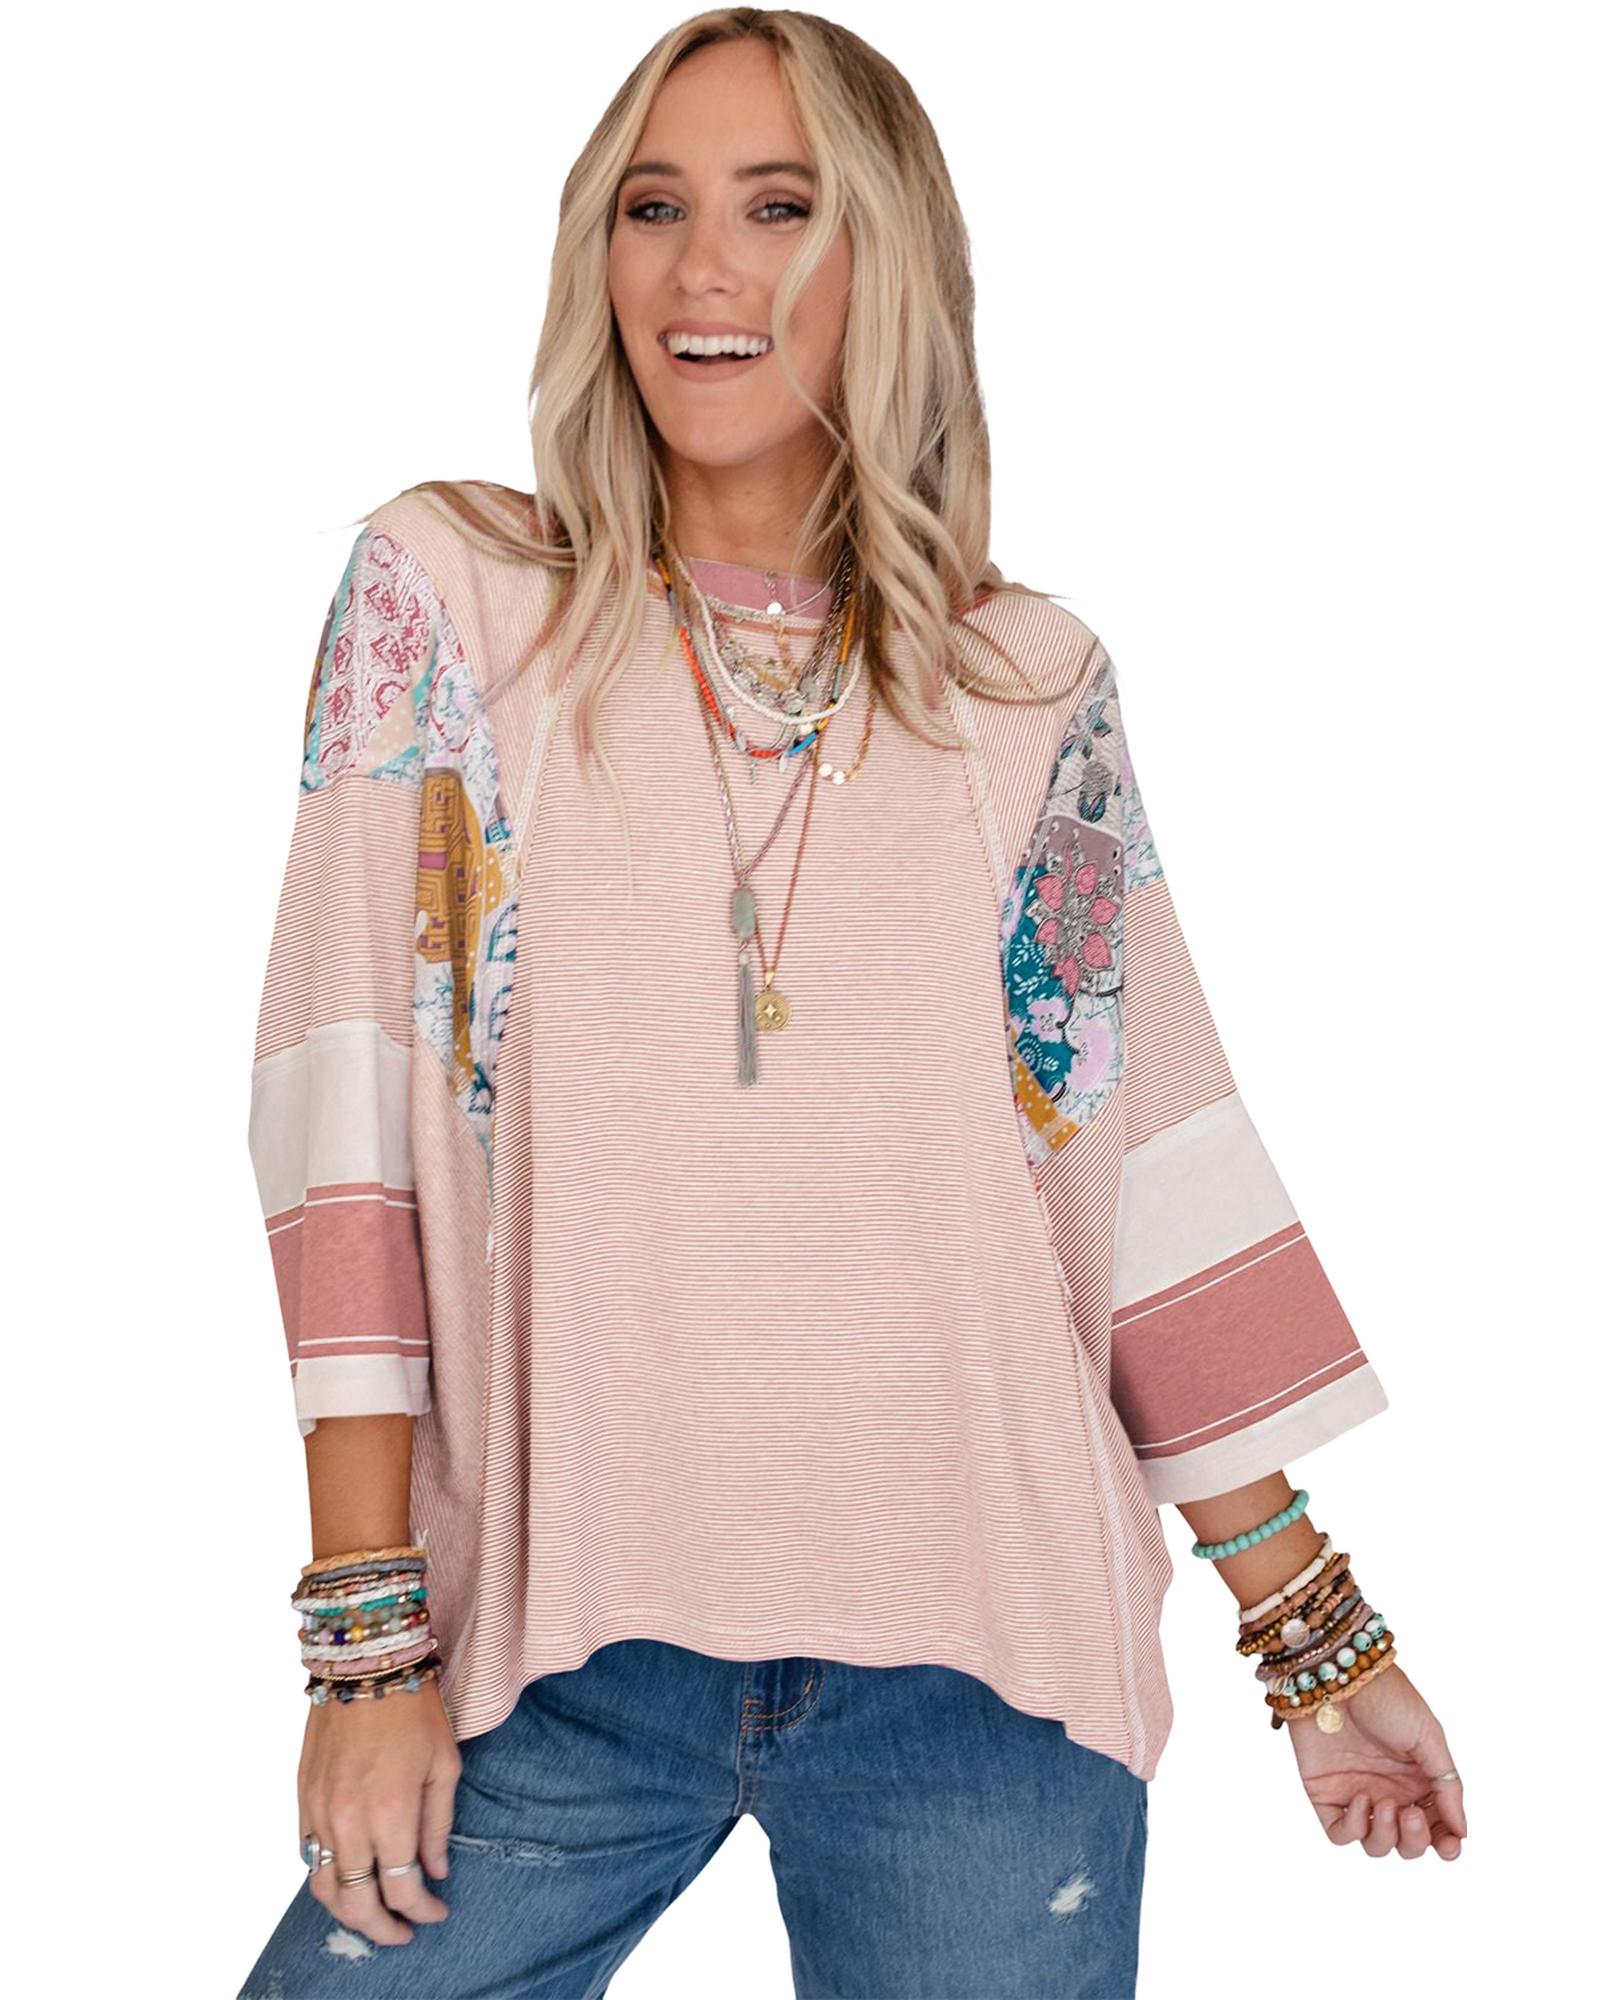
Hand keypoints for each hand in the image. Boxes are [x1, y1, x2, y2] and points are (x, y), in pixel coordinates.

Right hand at [299, 1680, 463, 1944]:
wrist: (363, 1663)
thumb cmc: (413, 1708)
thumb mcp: (445, 1764)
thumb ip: (438, 1824)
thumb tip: (436, 1871)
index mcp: (390, 1812)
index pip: (401, 1887)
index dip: (422, 1909)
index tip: (437, 1911)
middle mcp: (348, 1821)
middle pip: (357, 1903)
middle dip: (382, 1928)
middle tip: (404, 1931)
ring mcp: (319, 1812)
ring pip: (325, 1889)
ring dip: (349, 1912)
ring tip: (374, 1914)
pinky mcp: (302, 1799)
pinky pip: (308, 1857)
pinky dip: (327, 1878)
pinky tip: (349, 1877)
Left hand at [1283, 1659, 1465, 1858]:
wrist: (1338, 1676)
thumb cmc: (1387, 1697)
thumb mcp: (1428, 1736)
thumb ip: (1447, 1785)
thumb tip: (1462, 1830)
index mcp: (1418, 1781)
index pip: (1437, 1827)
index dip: (1446, 1844)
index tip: (1450, 1846)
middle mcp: (1390, 1792)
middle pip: (1408, 1843)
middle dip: (1415, 1840)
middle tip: (1411, 1813)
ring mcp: (1358, 1794)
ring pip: (1377, 1845)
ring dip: (1386, 1837)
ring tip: (1385, 1804)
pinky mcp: (1326, 1794)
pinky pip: (1340, 1833)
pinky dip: (1353, 1829)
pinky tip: (1361, 1800)